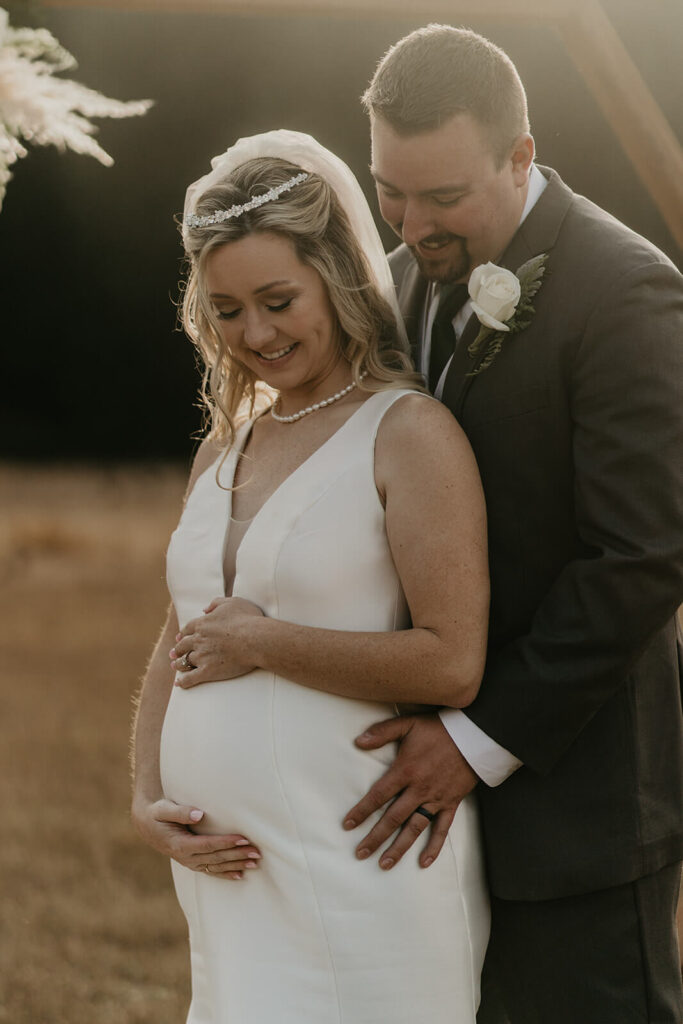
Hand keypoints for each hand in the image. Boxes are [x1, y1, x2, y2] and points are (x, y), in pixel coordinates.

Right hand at [131, 796, 261, 879]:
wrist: (147, 825)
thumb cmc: (157, 813)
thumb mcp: (163, 809)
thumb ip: (180, 812)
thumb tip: (199, 814)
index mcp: (179, 844)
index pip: (208, 845)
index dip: (226, 843)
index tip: (243, 839)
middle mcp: (186, 857)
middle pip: (216, 858)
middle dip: (237, 855)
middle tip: (256, 852)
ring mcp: (189, 862)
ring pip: (216, 867)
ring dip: (236, 865)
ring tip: (254, 863)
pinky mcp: (193, 862)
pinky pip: (211, 871)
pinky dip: (226, 873)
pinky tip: (240, 875)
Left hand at [170, 596, 264, 686]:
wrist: (255, 639)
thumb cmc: (248, 619)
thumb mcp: (232, 602)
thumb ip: (216, 603)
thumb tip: (205, 609)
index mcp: (202, 624)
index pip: (187, 629)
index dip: (183, 634)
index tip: (180, 637)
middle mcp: (198, 640)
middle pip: (183, 646)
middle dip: (177, 650)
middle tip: (174, 653)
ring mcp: (202, 656)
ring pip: (184, 662)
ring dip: (178, 664)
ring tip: (176, 666)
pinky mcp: (208, 671)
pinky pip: (191, 678)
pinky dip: (183, 681)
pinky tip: (179, 683)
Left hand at [343, 714, 477, 868]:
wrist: (474, 735)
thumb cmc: (439, 728)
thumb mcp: (408, 724)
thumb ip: (382, 732)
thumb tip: (358, 741)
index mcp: (405, 771)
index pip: (378, 796)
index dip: (362, 811)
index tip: (348, 825)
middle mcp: (418, 789)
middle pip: (393, 818)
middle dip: (375, 838)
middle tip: (360, 853)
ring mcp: (435, 799)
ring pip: (414, 828)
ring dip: (399, 848)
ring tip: (384, 864)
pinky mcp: (451, 803)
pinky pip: (442, 829)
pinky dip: (433, 847)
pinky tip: (424, 862)